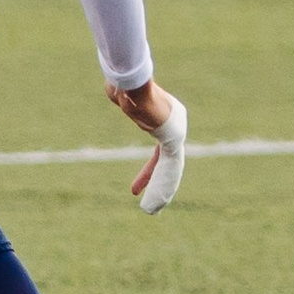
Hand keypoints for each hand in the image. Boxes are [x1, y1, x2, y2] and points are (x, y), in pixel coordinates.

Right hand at [106, 79, 187, 213]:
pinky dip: (162, 185)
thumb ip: (122, 98)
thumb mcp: (122, 94)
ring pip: (171, 168)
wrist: (134, 84)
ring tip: (152, 210)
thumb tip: (116, 91)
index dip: (149, 173)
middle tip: (150, 206)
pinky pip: (170, 167)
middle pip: (166, 163)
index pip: (159, 154)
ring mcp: (176, 134)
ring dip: (162, 190)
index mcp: (164, 119)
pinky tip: (155, 200)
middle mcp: (175, 127)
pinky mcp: (174, 139)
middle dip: (158, 185)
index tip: (135, 189)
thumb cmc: (124, 85)